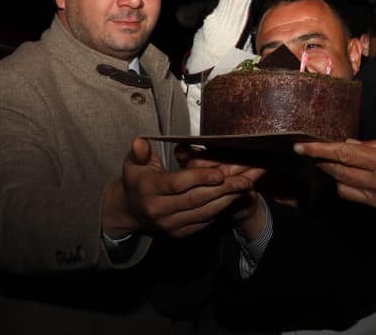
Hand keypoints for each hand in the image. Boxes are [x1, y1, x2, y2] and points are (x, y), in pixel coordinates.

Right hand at [104, 137, 262, 238]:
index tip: (220, 173)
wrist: (129, 211)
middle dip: (224, 188)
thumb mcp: (133, 163)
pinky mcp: (178, 233)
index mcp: (149, 189)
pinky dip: (220, 210)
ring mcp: (169, 224)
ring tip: (247, 186)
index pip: (178, 184)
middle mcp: (158, 210)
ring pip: (203, 212)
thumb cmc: (136, 180)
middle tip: (247, 178)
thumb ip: (139, 152)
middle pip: (196, 199)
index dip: (200, 177)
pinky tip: (235, 198)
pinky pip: (203, 222)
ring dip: (227, 199)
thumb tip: (139, 141)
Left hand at [294, 137, 375, 234]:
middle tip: (312, 151)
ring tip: (339, 163)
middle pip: (338, 174)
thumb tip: (352, 145)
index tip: (300, 146)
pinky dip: (356, 187)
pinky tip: (363, 178)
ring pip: (344, 190)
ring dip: (337, 176)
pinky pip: (360, 200)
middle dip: (322, 162)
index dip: (319, 150)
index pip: (344, 155)